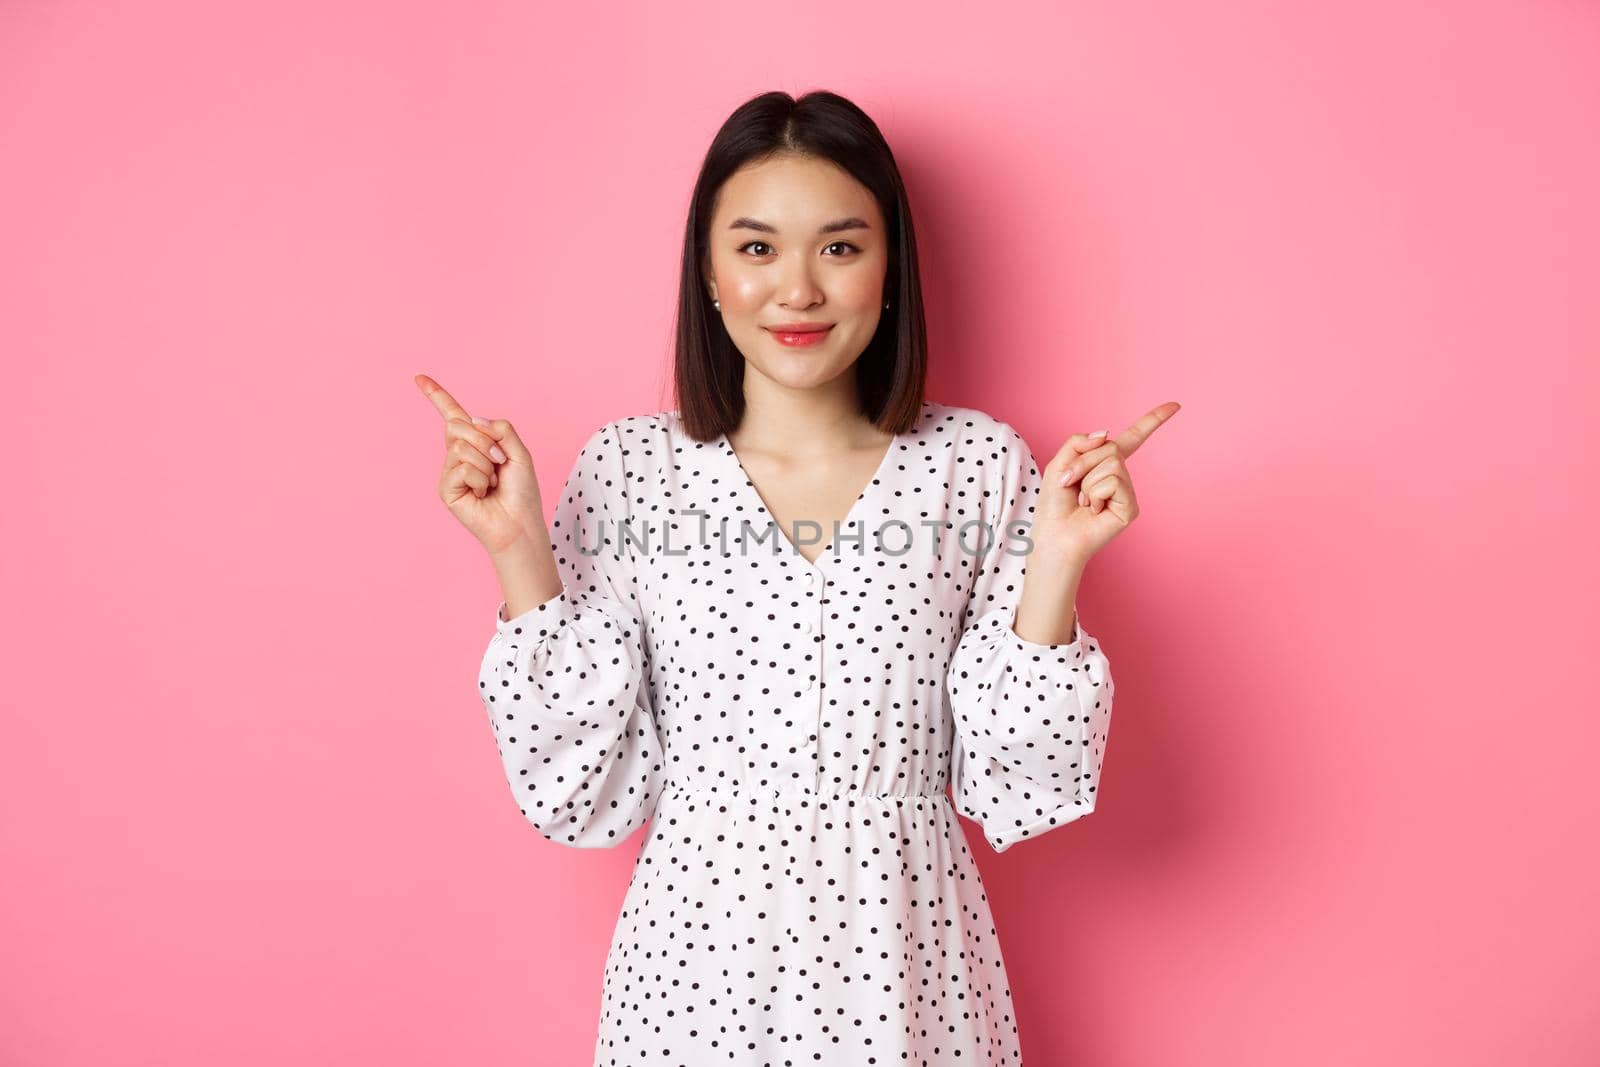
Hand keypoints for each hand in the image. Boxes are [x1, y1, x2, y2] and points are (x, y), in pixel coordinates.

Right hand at [415, 373, 544, 555]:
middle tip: (500, 462)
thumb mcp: (519, 452)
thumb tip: (472, 420)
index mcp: (476, 443)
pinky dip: (479, 478)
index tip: (419, 377)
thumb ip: (501, 428)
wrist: (519, 522)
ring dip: (486, 463)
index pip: (453, 415)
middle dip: (485, 440)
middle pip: (458, 425)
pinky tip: (482, 493)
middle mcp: (458, 454)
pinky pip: (461, 467)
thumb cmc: (521, 491)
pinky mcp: (445, 488)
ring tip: (492, 482)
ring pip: (461, 447)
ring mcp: (450, 471)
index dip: (437, 396)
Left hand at [1032, 401, 1180, 565]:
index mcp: (1104, 464)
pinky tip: (1093, 510)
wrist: (1053, 537)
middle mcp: (1120, 476)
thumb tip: (1107, 433)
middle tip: (1070, 485)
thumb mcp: (1059, 464)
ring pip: (1112, 463)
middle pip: (1109, 447)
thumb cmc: (1054, 505)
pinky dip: (1095, 493)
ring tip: (1083, 501)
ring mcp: (1127, 492)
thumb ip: (1079, 442)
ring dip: (1087, 480)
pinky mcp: (1131, 507)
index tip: (1175, 405)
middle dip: (1083, 463)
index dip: (1153, 421)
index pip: (1132, 439)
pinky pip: (1114, 481)